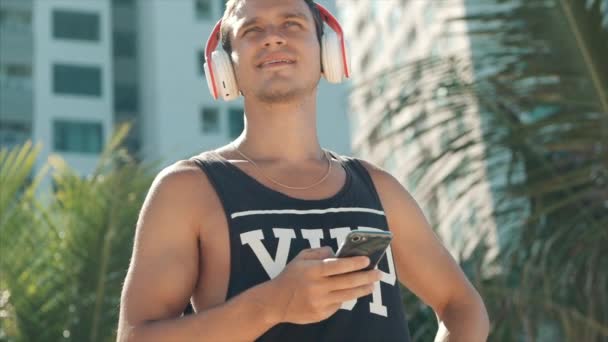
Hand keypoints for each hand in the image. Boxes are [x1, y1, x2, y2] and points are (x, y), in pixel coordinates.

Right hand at [267, 246, 381, 324]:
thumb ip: (319, 252)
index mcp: (312, 271)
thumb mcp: (300, 258)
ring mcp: (319, 302)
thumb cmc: (290, 276)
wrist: (275, 302)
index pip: (338, 266)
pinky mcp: (320, 314)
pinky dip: (346, 298)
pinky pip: (338, 305)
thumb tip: (337, 252)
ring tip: (372, 284)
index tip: (367, 260)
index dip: (354, 263)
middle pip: (347, 281)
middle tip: (379, 273)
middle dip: (366, 276)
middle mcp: (317, 287)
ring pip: (347, 295)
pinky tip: (352, 293)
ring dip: (363, 289)